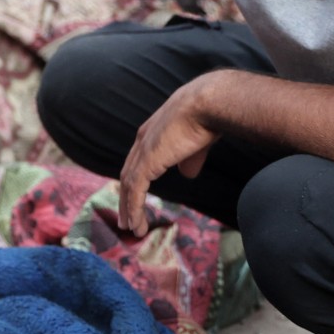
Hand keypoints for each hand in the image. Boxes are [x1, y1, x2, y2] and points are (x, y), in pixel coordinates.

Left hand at [117, 76, 220, 236]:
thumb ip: (189, 159)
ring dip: (129, 209)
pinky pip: (135, 191)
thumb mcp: (196, 142)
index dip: (136, 181)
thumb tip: (188, 174)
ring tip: (132, 229)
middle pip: (128, 175)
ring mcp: (142, 152)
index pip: (138, 161)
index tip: (136, 198)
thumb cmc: (207, 117)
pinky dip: (134, 209)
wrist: (207, 105)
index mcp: (152, 133)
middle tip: (127, 219)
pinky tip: (137, 224)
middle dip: (126, 198)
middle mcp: (142, 141)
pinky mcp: (146, 162)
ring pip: (128, 186)